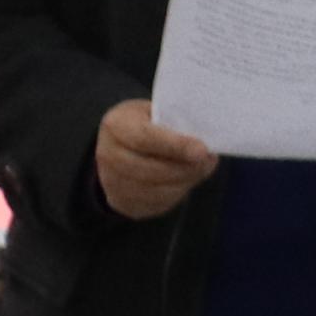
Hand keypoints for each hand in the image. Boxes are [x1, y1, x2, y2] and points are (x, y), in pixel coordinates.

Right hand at [96, 98, 216, 222]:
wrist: (117, 146)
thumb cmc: (143, 124)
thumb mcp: (153, 112)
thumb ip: (174, 125)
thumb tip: (203, 147)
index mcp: (115, 125)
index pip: (145, 138)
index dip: (176, 145)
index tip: (202, 151)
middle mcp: (107, 155)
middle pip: (152, 169)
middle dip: (185, 167)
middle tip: (208, 160)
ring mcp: (112, 182)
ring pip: (157, 190)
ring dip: (185, 181)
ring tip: (200, 168)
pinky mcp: (122, 202)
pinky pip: (157, 203)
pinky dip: (177, 192)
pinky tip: (186, 180)